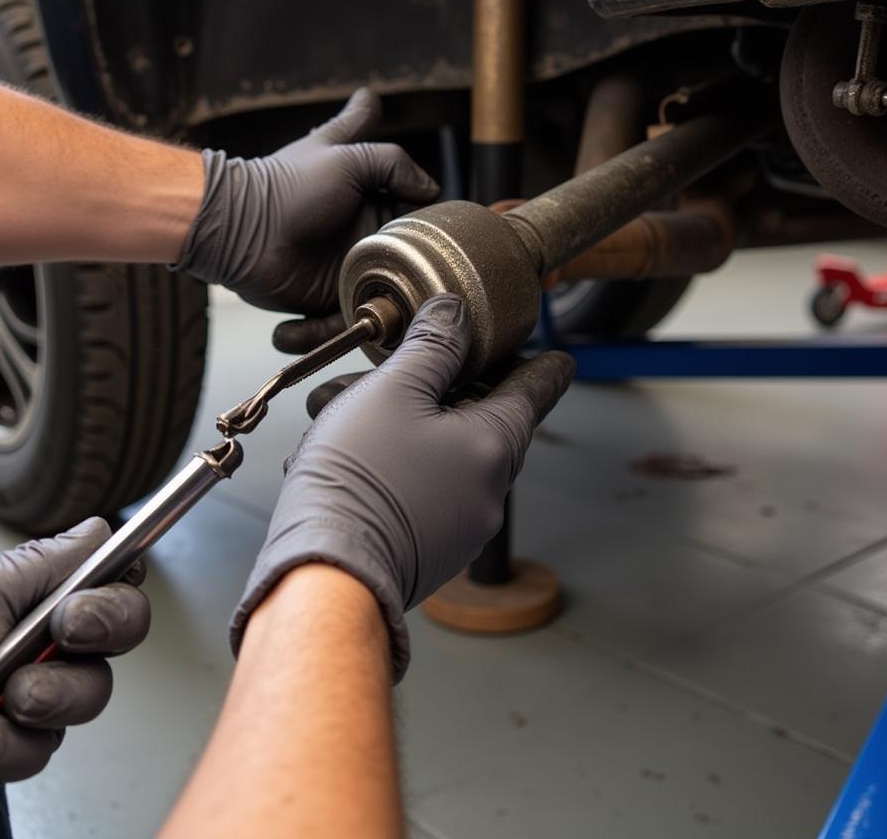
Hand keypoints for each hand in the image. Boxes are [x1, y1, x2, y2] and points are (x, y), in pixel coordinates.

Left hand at [0, 519, 148, 803]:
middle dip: (85, 649)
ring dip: (40, 700)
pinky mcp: (9, 751)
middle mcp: (42, 644)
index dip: (115, 599)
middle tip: (53, 641)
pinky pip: (41, 752)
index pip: (115, 587)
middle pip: (117, 644)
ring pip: (87, 699)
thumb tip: (101, 531)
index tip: (77, 612)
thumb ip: (48, 561)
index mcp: (36, 599)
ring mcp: (30, 699)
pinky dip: (2, 746)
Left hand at [173, 88, 438, 314]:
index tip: (438, 223)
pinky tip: (304, 322)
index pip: (413, 204)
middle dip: (415, 275)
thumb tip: (430, 187)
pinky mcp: (323, 300)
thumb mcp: (346, 156)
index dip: (428, 214)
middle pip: (406, 262)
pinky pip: (337, 325)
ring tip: (373, 310)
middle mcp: (360, 234)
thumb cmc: (285, 186)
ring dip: (382, 312)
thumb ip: (394, 162)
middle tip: (418, 281)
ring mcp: (345, 270)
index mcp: (368, 196)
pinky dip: (319, 331)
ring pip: (380, 299)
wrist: (238, 228)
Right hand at [231, 294, 574, 680]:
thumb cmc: (361, 478)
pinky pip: (424, 489)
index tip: (559, 358)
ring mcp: (462, 525)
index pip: (537, 390)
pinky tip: (351, 455)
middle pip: (484, 419)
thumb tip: (455, 313)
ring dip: (407, 425)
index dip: (543, 366)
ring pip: (443, 453)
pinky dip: (398, 465)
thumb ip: (432, 345)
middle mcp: (489, 489)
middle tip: (413, 367)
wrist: (326, 573)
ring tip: (347, 411)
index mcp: (494, 445)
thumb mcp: (393, 390)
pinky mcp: (430, 548)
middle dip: (444, 388)